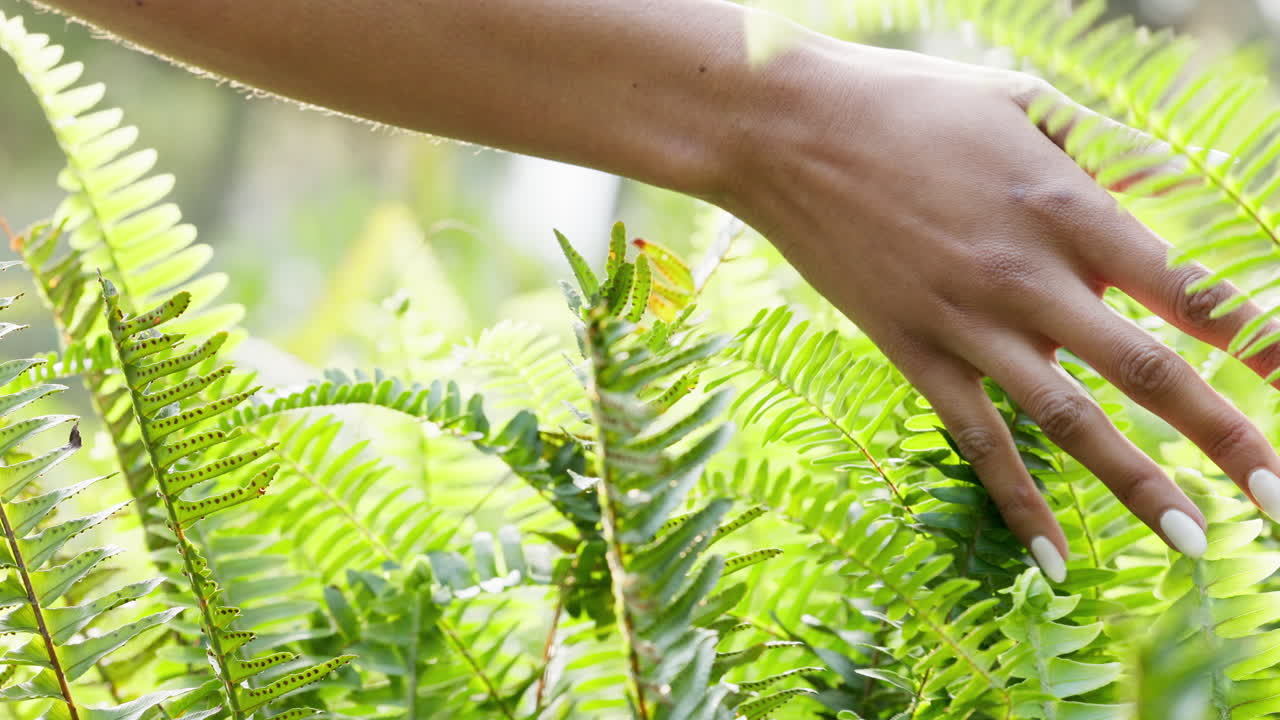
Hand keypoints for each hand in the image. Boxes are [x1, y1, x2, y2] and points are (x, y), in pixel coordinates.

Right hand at [718, 39, 1279, 578]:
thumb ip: (1107, 152)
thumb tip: (1177, 195)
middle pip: (1145, 370)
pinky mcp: (912, 352)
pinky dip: (1018, 501)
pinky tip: (1055, 559)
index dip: (1255, 339)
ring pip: (1068, 420)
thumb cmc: (909, 104)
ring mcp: (965, 323)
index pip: (1184, 288)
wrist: (786, 130)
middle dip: (1224, 437)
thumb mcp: (1022, 100)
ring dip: (1136, 484)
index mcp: (1065, 205)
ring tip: (1194, 542)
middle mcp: (1025, 275)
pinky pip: (976, 440)